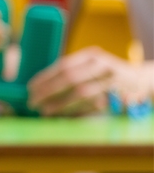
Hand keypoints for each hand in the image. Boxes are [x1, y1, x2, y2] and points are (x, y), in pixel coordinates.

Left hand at [28, 47, 153, 116]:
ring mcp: (112, 82)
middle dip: (48, 91)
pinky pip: (94, 107)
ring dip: (60, 104)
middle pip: (70, 78)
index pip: (64, 66)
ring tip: (44, 111)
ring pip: (82, 94)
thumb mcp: (92, 65)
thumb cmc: (108, 74)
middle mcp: (103, 67)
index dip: (44, 78)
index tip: (30, 88)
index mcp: (92, 56)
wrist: (142, 81)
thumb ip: (71, 71)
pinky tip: (64, 116)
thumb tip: (39, 86)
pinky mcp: (119, 99)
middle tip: (32, 101)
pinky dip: (77, 112)